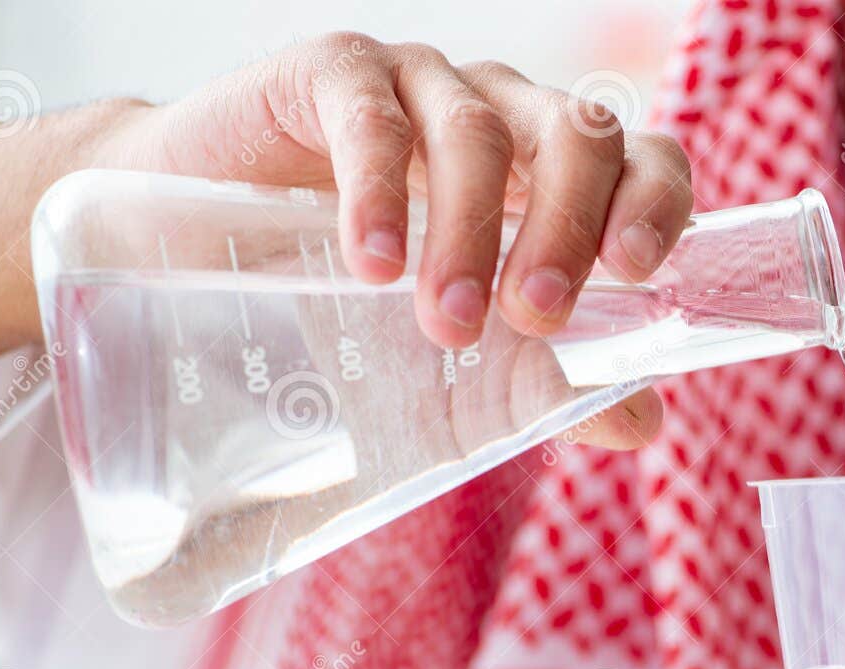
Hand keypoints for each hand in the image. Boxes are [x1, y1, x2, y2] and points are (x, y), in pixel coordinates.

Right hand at [0, 33, 686, 449]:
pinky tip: (370, 263)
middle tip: (535, 314)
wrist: (191, 245)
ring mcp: (421, 84)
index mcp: (554, 173)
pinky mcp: (332, 72)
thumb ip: (551, 382)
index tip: (634, 272)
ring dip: (469, 232)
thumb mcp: (460, 354)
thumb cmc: (352, 302)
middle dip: (565, 229)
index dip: (654, 202)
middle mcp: (504, 114)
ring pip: (477, 132)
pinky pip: (371, 115)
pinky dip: (379, 191)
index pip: (640, 158)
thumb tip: (639, 420)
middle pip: (574, 138)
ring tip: (447, 323)